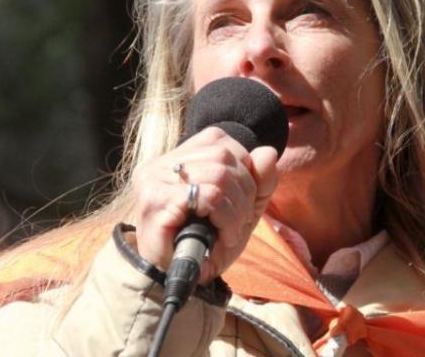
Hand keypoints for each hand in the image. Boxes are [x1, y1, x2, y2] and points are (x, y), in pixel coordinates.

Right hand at [129, 126, 278, 282]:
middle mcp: (161, 164)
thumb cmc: (204, 245)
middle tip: (239, 222)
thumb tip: (269, 152)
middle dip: (244, 191)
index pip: (219, 140)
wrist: (173, 283)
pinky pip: (210, 197)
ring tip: (231, 231)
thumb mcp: (240, 210)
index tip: (241, 200)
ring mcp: (155, 181)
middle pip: (223, 155)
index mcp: (176, 159)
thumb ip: (258, 181)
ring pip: (219, 175)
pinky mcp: (157, 202)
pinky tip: (224, 237)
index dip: (242, 168)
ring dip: (237, 209)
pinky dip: (227, 218)